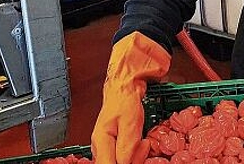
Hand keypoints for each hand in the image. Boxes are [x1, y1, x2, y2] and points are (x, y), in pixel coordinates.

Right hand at [92, 32, 170, 163]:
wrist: (123, 87)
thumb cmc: (125, 99)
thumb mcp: (130, 122)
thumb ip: (127, 145)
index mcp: (100, 141)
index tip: (136, 159)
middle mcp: (99, 147)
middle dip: (132, 161)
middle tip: (143, 146)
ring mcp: (105, 147)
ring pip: (120, 162)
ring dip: (135, 157)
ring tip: (143, 142)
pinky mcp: (112, 146)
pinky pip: (123, 157)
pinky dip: (135, 153)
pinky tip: (141, 143)